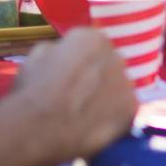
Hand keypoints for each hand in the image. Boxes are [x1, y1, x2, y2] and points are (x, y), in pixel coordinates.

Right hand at [9, 27, 136, 160]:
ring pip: (117, 88)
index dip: (76, 61)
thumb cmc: (33, 91)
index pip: (90, 44)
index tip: (66, 74)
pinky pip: (123, 111)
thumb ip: (57, 49)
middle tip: (76, 96)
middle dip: (95, 77)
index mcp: (92, 38)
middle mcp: (116, 55)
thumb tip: (62, 53)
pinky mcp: (132, 108)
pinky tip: (93, 126)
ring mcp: (127, 82)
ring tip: (82, 114)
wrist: (41, 127)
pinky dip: (112, 119)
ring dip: (105, 97)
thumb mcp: (36, 56)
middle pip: (107, 65)